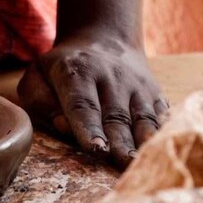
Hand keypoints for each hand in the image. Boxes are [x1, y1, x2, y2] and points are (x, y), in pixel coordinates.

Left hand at [17, 31, 168, 168]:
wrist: (104, 39)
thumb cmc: (61, 70)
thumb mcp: (38, 76)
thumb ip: (42, 102)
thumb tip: (63, 125)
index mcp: (77, 72)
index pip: (83, 104)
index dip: (89, 128)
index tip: (96, 149)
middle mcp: (111, 76)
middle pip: (115, 116)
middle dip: (119, 142)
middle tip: (121, 163)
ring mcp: (137, 84)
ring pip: (142, 117)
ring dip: (142, 142)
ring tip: (141, 163)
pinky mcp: (155, 92)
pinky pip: (161, 114)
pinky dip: (163, 132)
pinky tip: (164, 149)